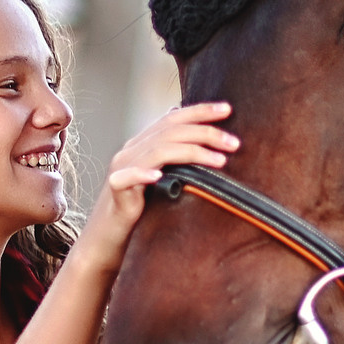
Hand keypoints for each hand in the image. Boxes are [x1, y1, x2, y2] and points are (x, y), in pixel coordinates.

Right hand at [75, 101, 237, 268]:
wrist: (110, 234)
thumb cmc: (142, 208)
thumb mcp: (164, 178)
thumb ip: (178, 159)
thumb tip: (207, 144)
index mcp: (144, 143)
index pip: (173, 118)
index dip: (200, 111)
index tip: (227, 109)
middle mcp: (132, 149)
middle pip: (171, 131)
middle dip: (206, 132)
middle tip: (233, 142)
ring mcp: (122, 167)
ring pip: (158, 151)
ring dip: (193, 152)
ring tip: (220, 160)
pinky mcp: (116, 188)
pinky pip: (128, 177)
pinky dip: (143, 174)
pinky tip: (160, 176)